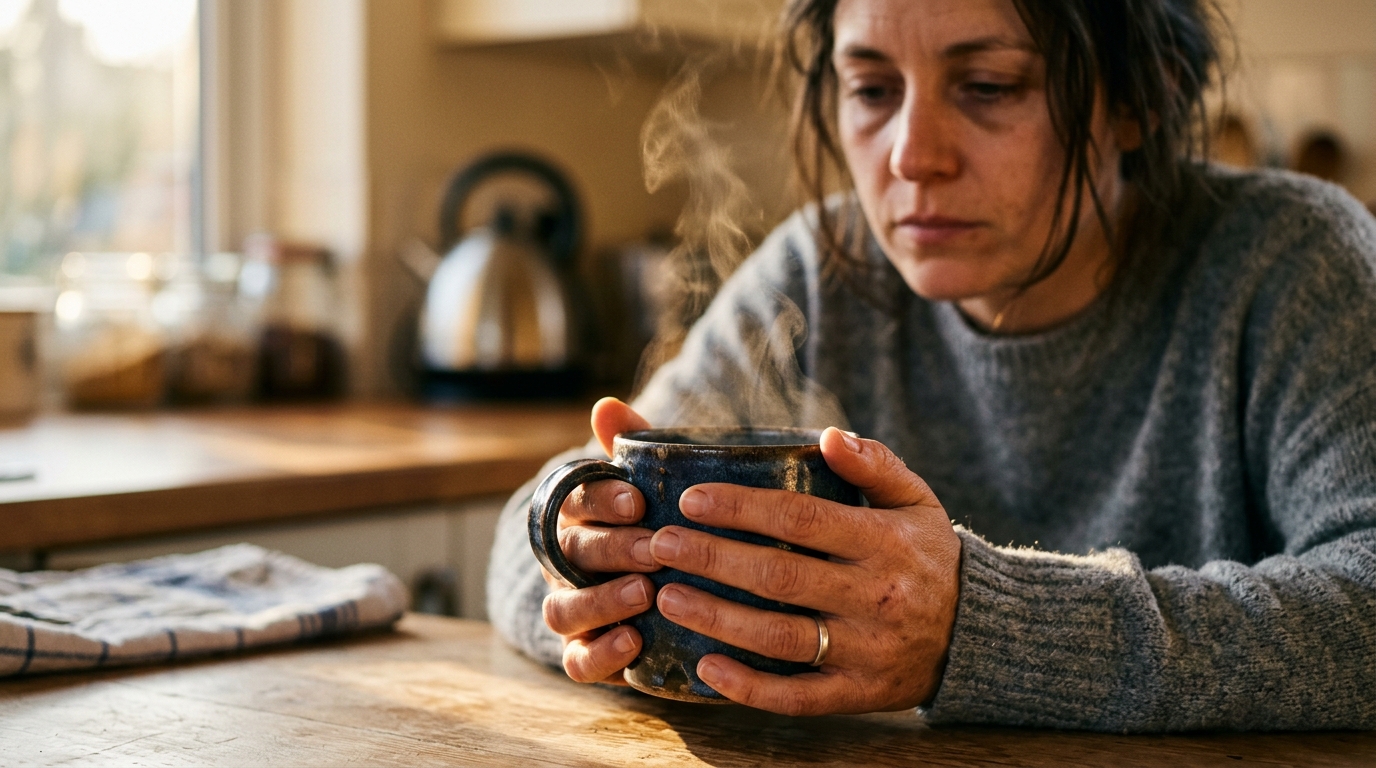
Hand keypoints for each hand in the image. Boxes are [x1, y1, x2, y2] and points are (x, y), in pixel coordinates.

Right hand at [540, 397, 658, 685]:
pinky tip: (633, 640)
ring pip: (562, 609)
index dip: (601, 499)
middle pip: (573, 552)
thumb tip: (606, 405)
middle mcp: (565, 562)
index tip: (637, 500)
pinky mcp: (586, 653)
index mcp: (578, 514)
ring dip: (601, 600)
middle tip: (656, 549)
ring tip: (643, 593)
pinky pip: (578, 661)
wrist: (669, 591)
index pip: (574, 498)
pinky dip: (600, 653)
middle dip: (613, 548)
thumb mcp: (653, 484)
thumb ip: (632, 446)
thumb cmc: (659, 525)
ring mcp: (572, 609)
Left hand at [647, 428, 960, 714]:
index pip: (802, 519)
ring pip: (781, 637)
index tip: (692, 499)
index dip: (743, 508)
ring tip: (666, 597)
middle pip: (780, 576)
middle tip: (659, 543)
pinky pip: (799, 696)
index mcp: (884, 541)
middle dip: (714, 558)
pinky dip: (750, 687)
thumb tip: (829, 436)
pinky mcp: (859, 692)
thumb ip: (875, 465)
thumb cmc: (928, 554)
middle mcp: (875, 596)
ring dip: (718, 618)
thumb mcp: (916, 500)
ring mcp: (866, 649)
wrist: (979, 632)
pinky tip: (706, 666)